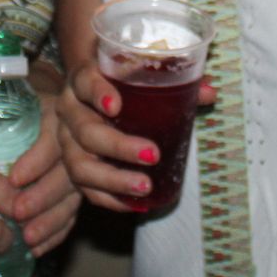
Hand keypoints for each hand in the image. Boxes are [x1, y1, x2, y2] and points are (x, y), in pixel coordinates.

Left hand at [0, 80, 80, 257]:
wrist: (37, 122)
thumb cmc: (12, 119)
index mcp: (52, 118)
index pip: (50, 140)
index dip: (35, 161)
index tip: (14, 179)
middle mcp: (70, 145)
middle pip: (65, 174)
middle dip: (42, 196)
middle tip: (17, 213)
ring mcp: (76, 171)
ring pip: (70, 199)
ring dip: (50, 221)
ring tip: (27, 238)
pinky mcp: (76, 193)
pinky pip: (71, 216)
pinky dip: (54, 234)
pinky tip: (37, 248)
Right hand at [55, 62, 159, 211]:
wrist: (91, 90)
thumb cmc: (120, 79)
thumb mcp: (140, 71)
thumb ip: (174, 77)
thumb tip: (209, 92)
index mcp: (84, 78)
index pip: (85, 81)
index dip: (97, 93)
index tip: (116, 105)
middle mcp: (70, 109)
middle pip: (85, 130)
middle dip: (117, 146)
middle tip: (152, 154)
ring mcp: (68, 140)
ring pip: (80, 165)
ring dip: (112, 179)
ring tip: (144, 185)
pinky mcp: (74, 164)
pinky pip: (85, 188)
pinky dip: (110, 199)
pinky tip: (136, 204)